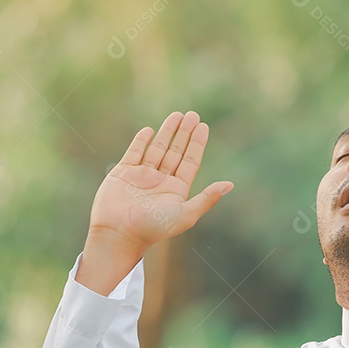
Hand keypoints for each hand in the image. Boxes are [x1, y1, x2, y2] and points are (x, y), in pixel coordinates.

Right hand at [88, 110, 232, 254]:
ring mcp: (141, 176)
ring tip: (177, 115)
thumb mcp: (185, 214)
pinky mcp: (122, 173)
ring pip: (157, 149)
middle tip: (193, 114)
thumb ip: (207, 198)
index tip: (203, 126)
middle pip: (176, 152)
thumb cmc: (153, 228)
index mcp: (176, 190)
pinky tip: (149, 130)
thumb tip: (230, 185)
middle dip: (184, 133)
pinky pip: (134, 153)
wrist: (118, 234)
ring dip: (167, 132)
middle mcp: (160, 182)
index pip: (190, 162)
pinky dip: (141, 141)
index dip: (197, 144)